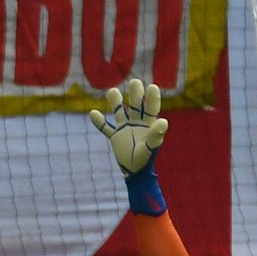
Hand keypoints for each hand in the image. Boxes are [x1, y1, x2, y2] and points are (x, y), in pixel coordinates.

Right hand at [89, 79, 170, 214]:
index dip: (152, 98)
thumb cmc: (145, 160)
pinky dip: (99, 122)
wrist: (135, 172)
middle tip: (134, 83)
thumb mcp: (150, 147)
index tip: (152, 87)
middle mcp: (137, 123)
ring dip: (115, 102)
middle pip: (136, 105)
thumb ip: (156, 135)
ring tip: (112, 92)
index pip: (151, 108)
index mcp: (148, 124)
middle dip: (135, 94)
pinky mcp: (115, 137)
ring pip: (119, 111)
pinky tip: (93, 113)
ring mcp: (125, 128)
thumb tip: (164, 121)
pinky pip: (106, 128)